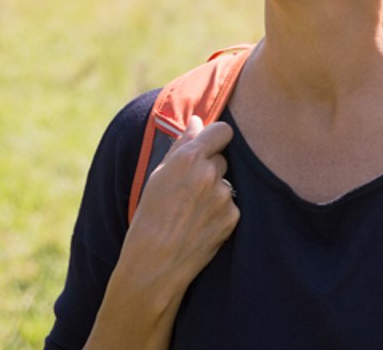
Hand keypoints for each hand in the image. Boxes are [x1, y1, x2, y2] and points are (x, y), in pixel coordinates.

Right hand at [126, 115, 239, 287]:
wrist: (154, 262)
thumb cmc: (148, 217)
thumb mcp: (157, 176)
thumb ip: (181, 145)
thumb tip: (198, 120)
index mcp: (189, 158)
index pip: (222, 130)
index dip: (217, 137)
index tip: (210, 145)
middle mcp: (211, 173)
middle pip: (223, 158)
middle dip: (210, 168)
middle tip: (188, 190)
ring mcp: (224, 195)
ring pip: (226, 183)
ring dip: (214, 191)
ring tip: (190, 211)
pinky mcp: (233, 216)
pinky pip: (230, 205)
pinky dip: (219, 212)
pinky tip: (199, 224)